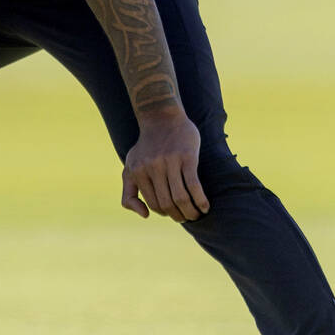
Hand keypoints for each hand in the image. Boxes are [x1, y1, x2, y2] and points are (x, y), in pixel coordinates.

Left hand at [120, 108, 209, 222]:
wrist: (161, 117)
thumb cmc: (146, 147)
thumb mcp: (130, 167)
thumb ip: (129, 193)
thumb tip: (145, 215)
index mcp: (137, 172)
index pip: (153, 204)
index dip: (164, 212)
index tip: (172, 212)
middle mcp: (152, 168)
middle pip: (167, 203)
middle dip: (178, 216)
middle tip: (186, 217)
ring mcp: (170, 162)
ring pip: (181, 197)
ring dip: (190, 212)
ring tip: (196, 215)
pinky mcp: (187, 157)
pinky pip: (194, 185)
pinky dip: (200, 200)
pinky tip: (205, 207)